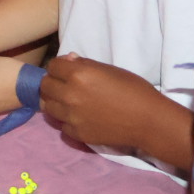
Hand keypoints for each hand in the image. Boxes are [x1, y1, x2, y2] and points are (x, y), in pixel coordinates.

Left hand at [40, 54, 164, 147]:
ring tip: (68, 101)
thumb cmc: (133, 90)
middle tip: (64, 85)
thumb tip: (68, 60)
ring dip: (55, 101)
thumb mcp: (109, 69)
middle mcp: (69, 95)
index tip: (66, 70)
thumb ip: (85, 64)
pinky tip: (78, 117)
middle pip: (45, 86)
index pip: (52, 66)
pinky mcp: (77, 133)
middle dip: (53, 83)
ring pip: (47, 106)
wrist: (148, 121)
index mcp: (78, 74)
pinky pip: (61, 124)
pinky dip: (66, 120)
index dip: (59, 67)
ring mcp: (71, 116)